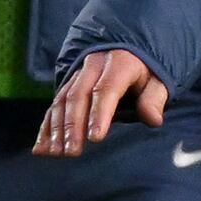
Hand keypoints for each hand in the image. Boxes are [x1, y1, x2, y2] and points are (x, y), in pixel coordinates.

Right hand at [33, 47, 167, 156]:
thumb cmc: (145, 71)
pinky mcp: (66, 86)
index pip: (105, 90)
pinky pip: (53, 106)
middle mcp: (92, 67)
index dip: (99, 114)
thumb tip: (153, 120)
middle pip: (77, 97)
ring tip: (56, 152)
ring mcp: (76, 76)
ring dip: (56, 129)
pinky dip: (46, 127)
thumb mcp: (158, 80)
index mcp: (118, 64)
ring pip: (61, 101)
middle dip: (72, 126)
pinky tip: (41, 147)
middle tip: (72, 151)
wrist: (127, 48)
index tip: (96, 137)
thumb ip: (154, 99)